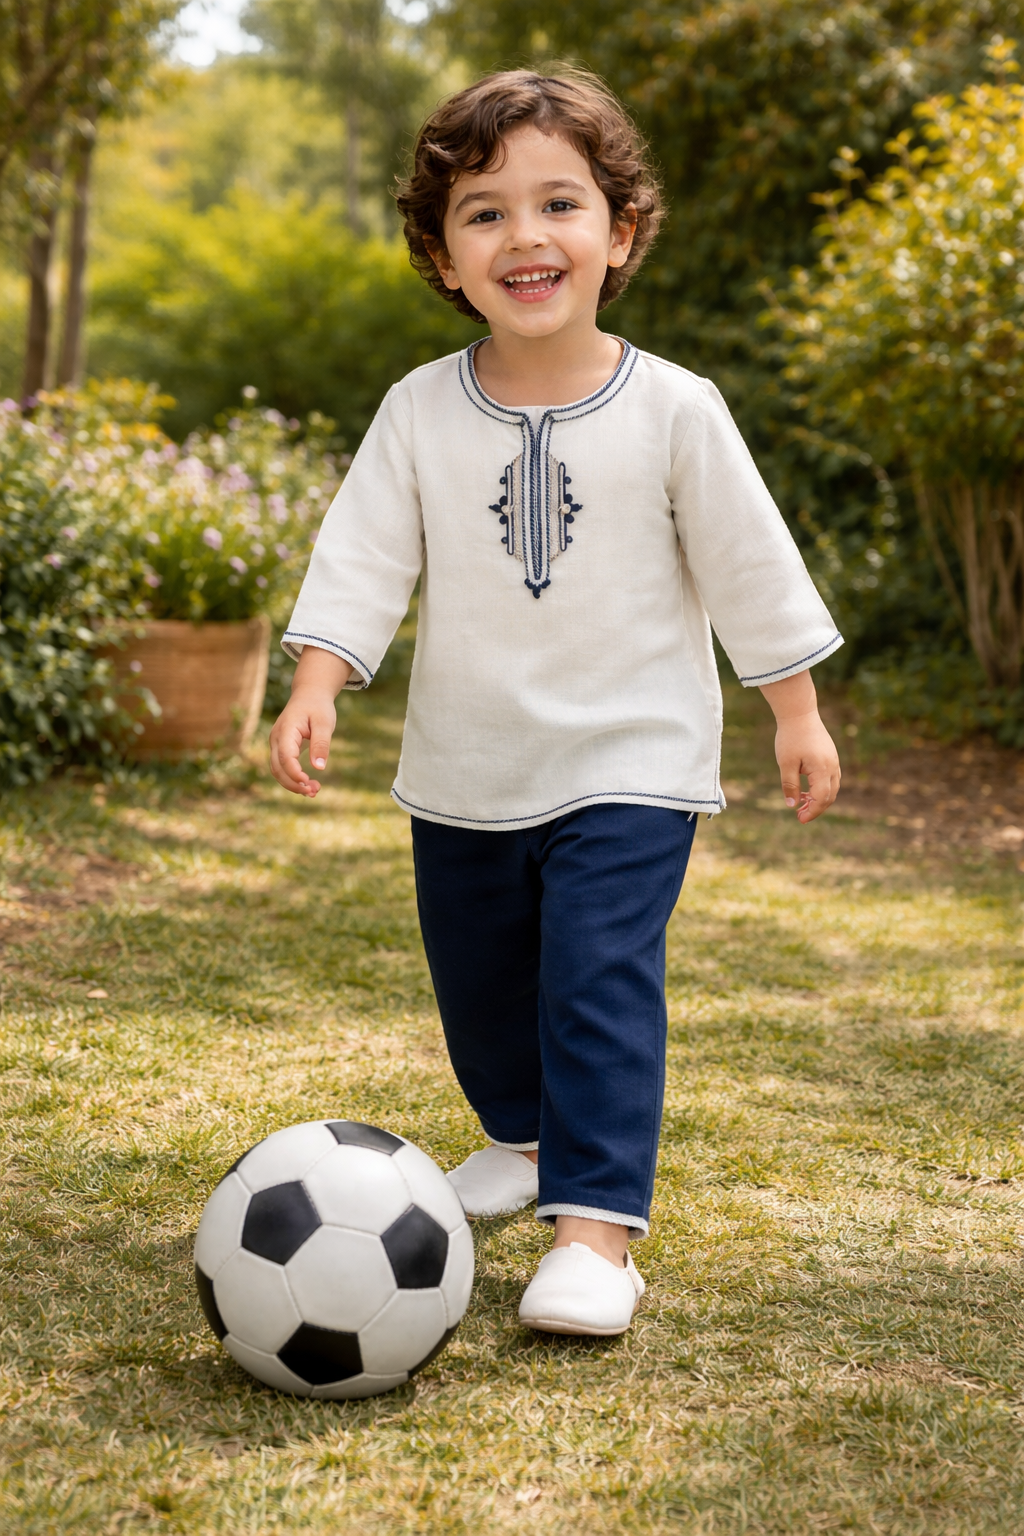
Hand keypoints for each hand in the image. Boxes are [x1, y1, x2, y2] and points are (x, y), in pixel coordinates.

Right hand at [269, 648, 351, 796]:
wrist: (309, 694)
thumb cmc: (318, 707)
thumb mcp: (324, 722)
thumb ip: (321, 743)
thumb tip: (319, 768)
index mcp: (286, 730)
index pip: (286, 757)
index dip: (295, 773)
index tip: (309, 783)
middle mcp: (276, 738)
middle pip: (278, 768)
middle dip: (294, 784)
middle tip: (315, 792)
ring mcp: (276, 744)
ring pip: (278, 770)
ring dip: (292, 784)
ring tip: (313, 792)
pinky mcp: (281, 748)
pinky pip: (282, 767)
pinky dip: (292, 778)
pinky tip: (308, 785)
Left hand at [774, 711, 840, 822]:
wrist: (799, 713)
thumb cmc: (790, 737)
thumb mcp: (786, 763)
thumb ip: (790, 785)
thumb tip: (792, 805)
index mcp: (823, 769)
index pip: (821, 799)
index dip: (812, 812)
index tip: (799, 819)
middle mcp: (832, 766)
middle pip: (829, 796)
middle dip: (816, 809)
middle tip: (799, 816)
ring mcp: (833, 761)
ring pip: (831, 788)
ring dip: (818, 799)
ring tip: (801, 803)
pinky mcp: (830, 756)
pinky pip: (830, 779)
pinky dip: (820, 788)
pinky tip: (806, 790)